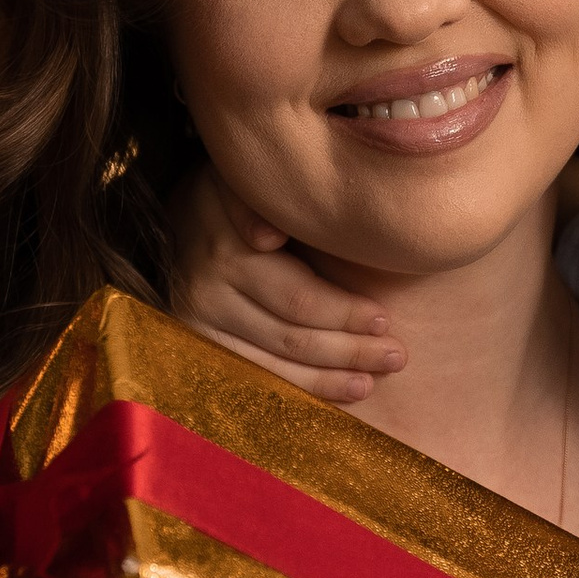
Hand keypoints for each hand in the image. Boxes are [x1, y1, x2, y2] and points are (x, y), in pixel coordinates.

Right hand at [167, 163, 406, 403]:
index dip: (345, 314)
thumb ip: (262, 202)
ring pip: (276, 364)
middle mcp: (208, 293)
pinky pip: (255, 377)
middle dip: (350, 349)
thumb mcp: (248, 183)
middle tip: (397, 355)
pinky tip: (337, 393)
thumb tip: (267, 237)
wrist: (181, 216)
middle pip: (292, 335)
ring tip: (373, 380)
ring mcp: (198, 325)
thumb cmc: (237, 197)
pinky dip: (300, 389)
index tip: (384, 320)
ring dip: (330, 378)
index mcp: (228, 251)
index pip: (298, 298)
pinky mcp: (197, 346)